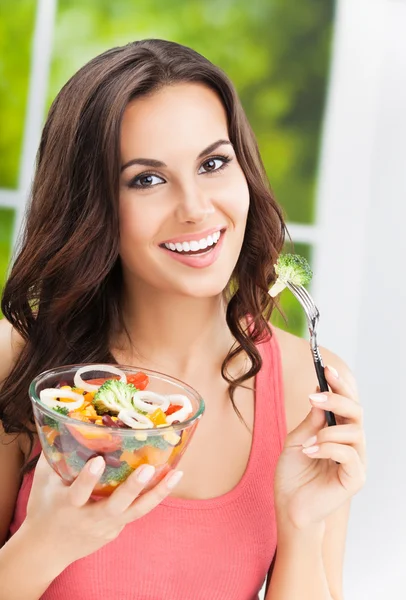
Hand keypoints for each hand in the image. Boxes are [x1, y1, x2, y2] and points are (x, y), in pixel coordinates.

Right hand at [22, 453, 182, 566]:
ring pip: (136, 512)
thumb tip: (61, 420)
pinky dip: (154, 496)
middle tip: (147, 468)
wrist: (46, 551)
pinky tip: (170, 479)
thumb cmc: (44, 508)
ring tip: (176, 474)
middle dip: (132, 488)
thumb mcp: (43, 482)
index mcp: (67, 505)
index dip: (88, 478)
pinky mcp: (117, 530)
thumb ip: (54, 453)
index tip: (98, 460)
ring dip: (157, 493)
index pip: (78, 492)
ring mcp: (106, 526)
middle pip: (115, 506)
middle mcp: (89, 518)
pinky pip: (137, 511)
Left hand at [274, 365, 365, 529]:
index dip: (340, 384)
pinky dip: (327, 448)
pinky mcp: (355, 478)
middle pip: (357, 412)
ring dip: (327, 431)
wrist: (288, 508)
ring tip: (307, 442)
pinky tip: (309, 452)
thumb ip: (311, 421)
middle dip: (338, 397)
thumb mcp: (297, 440)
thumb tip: (320, 394)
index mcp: (339, 432)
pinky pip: (348, 454)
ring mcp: (356, 461)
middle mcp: (351, 444)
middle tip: (314, 395)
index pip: (347, 403)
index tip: (325, 367)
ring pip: (355, 431)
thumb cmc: (292, 476)